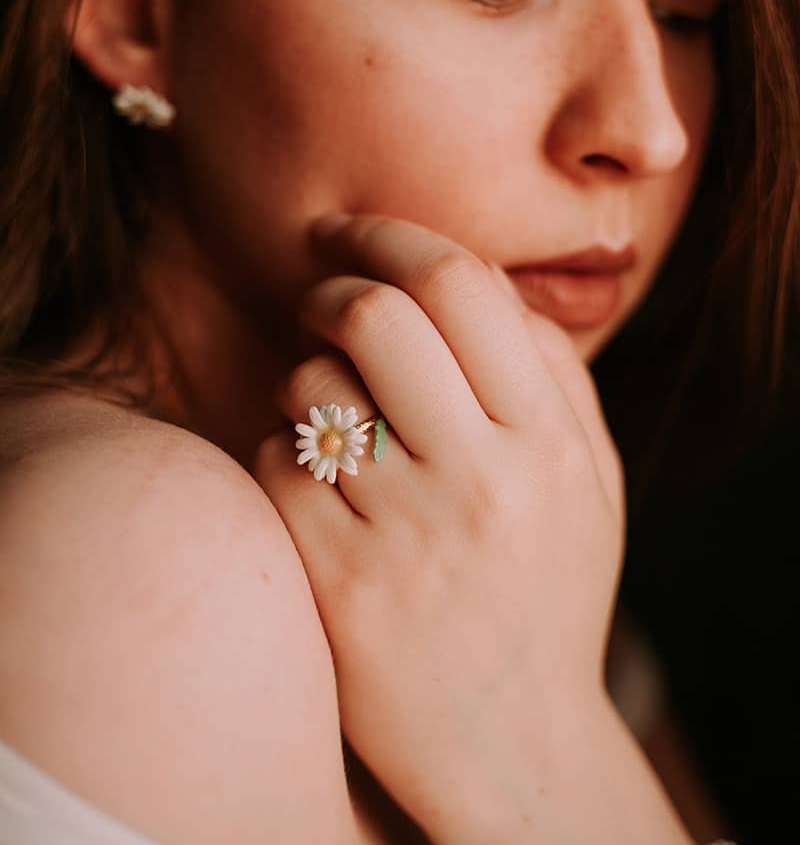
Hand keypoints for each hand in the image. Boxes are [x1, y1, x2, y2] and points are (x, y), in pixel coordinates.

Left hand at [256, 213, 625, 839]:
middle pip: (373, 313)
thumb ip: (553, 373)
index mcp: (548, 441)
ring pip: (310, 384)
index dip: (389, 233)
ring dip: (304, 377)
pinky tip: (312, 485)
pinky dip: (280, 452)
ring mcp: (406, 536)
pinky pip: (273, 462)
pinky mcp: (338, 585)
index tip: (347, 232)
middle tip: (320, 301)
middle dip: (328, 287)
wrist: (513, 746)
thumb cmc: (546, 592)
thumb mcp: (590, 484)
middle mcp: (483, 480)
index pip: (461, 283)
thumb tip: (475, 276)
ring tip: (329, 412)